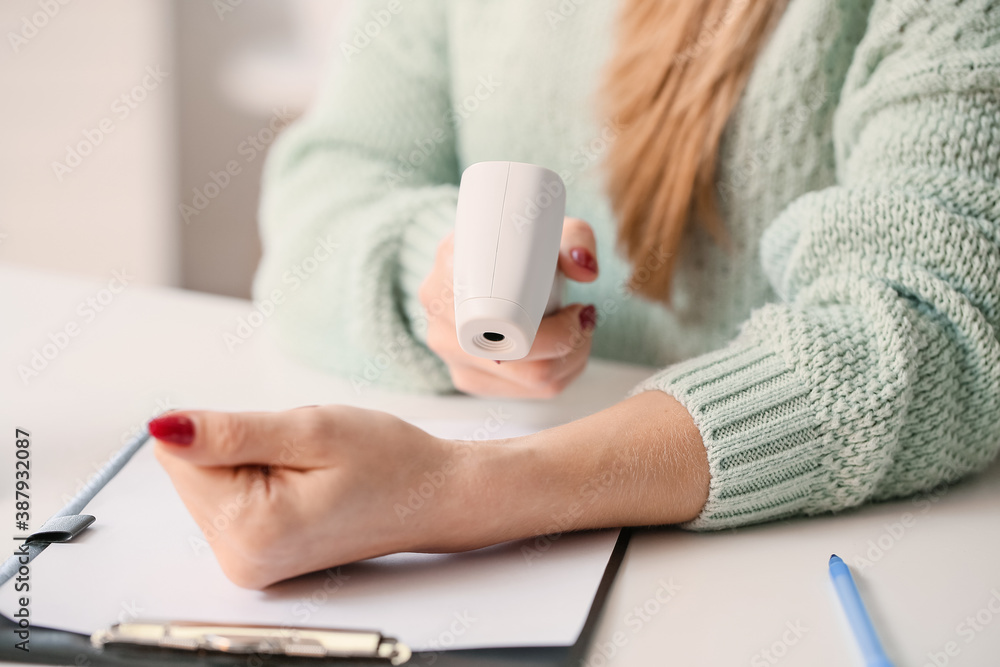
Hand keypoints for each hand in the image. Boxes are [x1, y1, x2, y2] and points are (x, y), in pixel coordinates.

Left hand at [151, 392, 708, 589]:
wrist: (437, 497)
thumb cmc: (392, 464)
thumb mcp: (312, 430)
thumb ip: (230, 432)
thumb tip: (161, 427)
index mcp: (250, 532)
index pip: (178, 451)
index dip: (232, 430)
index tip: (286, 443)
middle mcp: (240, 560)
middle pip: (190, 469)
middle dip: (242, 447)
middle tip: (306, 457)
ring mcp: (248, 562)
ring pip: (209, 479)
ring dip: (255, 461)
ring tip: (312, 471)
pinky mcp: (257, 554)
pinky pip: (230, 494)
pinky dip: (262, 477)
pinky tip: (307, 483)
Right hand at [421, 216, 599, 397]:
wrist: (484, 262)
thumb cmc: (517, 244)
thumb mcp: (547, 228)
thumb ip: (575, 239)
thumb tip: (585, 271)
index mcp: (448, 271)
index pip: (501, 321)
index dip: (552, 330)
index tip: (579, 309)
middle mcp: (440, 318)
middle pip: (518, 360)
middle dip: (570, 345)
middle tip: (587, 318)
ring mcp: (450, 354)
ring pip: (527, 381)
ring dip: (570, 362)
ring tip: (581, 331)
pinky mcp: (466, 376)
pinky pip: (522, 394)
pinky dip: (557, 376)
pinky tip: (566, 353)